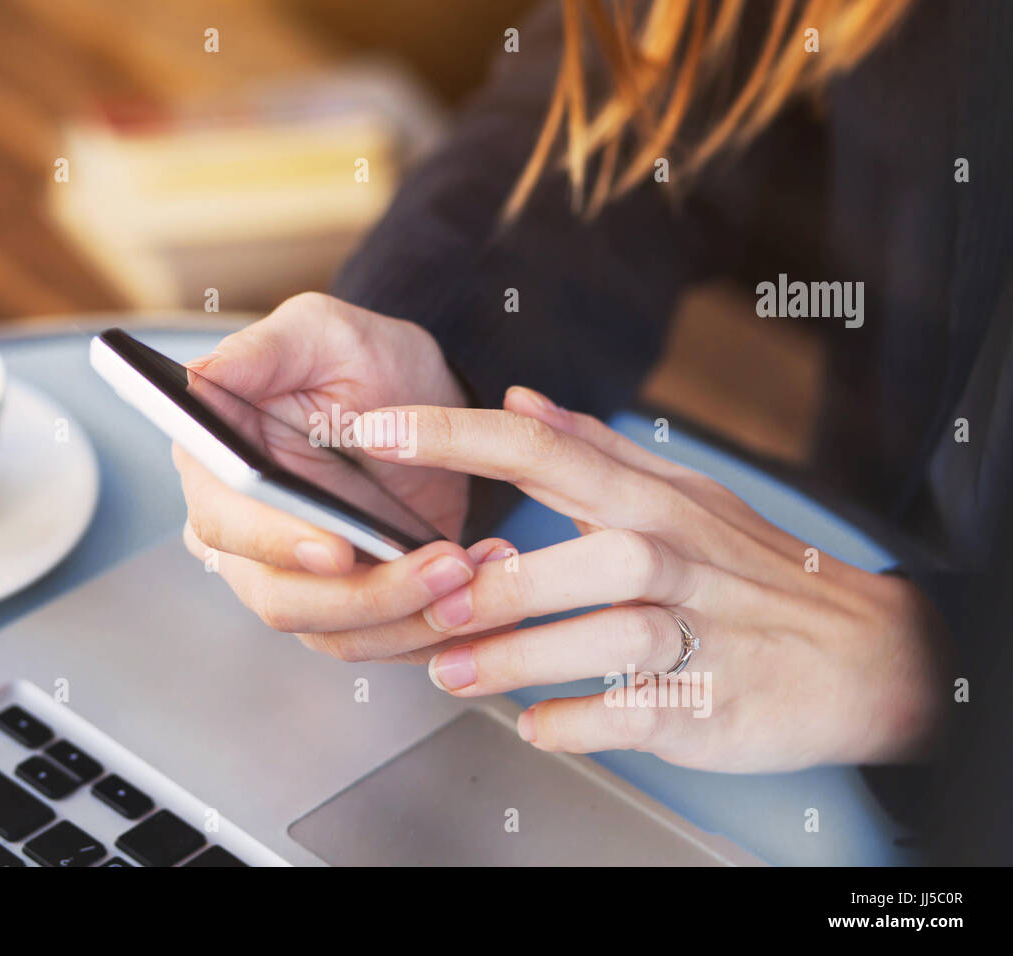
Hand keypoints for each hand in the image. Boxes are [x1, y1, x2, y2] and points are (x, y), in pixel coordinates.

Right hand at [177, 293, 489, 647]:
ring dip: (412, 616)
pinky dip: (434, 628)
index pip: (226, 525)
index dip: (276, 544)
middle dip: (368, 594)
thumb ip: (258, 352)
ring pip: (338, 633)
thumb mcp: (318, 333)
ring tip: (475, 571)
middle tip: (446, 564)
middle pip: (283, 599)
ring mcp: (295, 579)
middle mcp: (244, 535)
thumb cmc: (362, 358)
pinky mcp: (349, 605)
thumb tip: (194, 379)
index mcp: (216, 469)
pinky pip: (382, 643)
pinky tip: (482, 588)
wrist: (423, 399)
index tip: (337, 548)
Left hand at [343, 387, 947, 772]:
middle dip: (499, 582)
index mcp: (652, 500)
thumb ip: (593, 450)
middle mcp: (675, 558)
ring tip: (455, 673)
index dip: (455, 437)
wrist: (866, 654)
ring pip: (610, 638)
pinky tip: (535, 724)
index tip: (377, 431)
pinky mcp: (710, 703)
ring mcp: (699, 634)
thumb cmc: (755, 572)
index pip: (545, 449)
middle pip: (587, 554)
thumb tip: (519, 401)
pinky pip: (636, 714)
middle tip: (428, 603)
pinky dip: (577, 724)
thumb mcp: (682, 493)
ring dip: (521, 658)